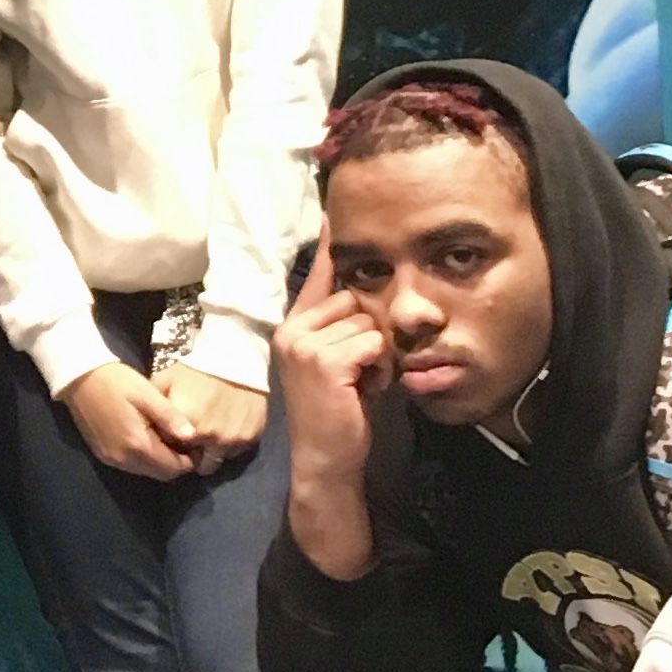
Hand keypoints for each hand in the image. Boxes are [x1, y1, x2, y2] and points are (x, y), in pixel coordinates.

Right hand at [65, 364, 198, 481]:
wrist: (79, 378)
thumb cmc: (116, 381)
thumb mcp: (147, 393)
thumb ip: (170, 416)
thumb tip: (192, 435)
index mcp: (137, 445)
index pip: (172, 467)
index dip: (189, 460)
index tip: (197, 444)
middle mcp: (124, 459)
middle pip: (160, 474)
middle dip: (176, 463)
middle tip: (184, 442)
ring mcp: (111, 459)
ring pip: (146, 471)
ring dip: (160, 461)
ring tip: (166, 438)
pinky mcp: (103, 454)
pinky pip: (131, 465)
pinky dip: (144, 457)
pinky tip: (147, 438)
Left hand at [155, 365, 266, 476]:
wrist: (235, 355)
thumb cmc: (196, 369)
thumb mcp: (165, 382)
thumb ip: (154, 407)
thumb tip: (144, 425)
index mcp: (186, 427)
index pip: (172, 452)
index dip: (172, 446)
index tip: (174, 438)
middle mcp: (210, 439)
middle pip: (196, 462)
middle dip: (192, 454)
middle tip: (193, 439)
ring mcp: (232, 441)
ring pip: (217, 461)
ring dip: (212, 452)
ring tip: (210, 435)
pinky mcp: (251, 438)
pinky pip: (236, 452)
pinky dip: (230, 445)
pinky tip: (226, 428)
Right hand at [272, 248, 388, 577]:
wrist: (326, 458)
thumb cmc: (339, 410)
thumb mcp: (338, 361)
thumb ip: (342, 327)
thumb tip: (366, 292)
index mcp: (293, 326)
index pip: (319, 275)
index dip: (330, 245)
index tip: (334, 213)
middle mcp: (292, 329)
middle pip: (355, 299)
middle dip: (370, 331)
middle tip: (362, 369)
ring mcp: (304, 344)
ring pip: (367, 322)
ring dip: (378, 353)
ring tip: (362, 382)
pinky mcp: (324, 362)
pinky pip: (372, 343)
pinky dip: (379, 368)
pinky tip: (365, 390)